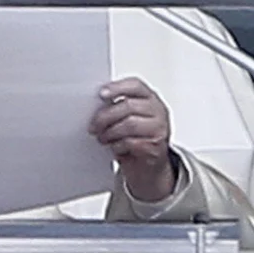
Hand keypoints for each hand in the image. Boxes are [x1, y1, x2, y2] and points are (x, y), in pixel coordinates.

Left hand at [89, 77, 177, 201]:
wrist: (149, 166)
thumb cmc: (136, 138)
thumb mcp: (128, 118)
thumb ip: (118, 107)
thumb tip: (97, 105)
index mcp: (150, 98)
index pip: (135, 86)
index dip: (117, 88)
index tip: (101, 94)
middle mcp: (158, 111)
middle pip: (128, 106)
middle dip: (106, 116)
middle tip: (94, 126)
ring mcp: (159, 129)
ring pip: (129, 124)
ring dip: (110, 133)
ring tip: (103, 138)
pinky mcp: (156, 147)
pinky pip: (131, 143)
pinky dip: (118, 146)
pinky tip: (115, 148)